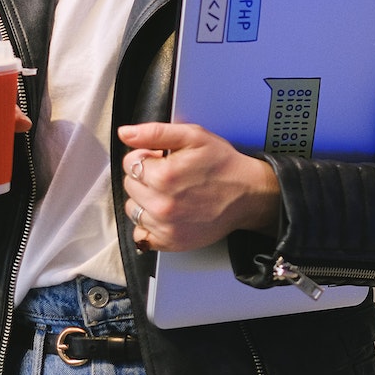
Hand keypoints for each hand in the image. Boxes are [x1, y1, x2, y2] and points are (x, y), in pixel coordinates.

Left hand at [119, 122, 279, 252]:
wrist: (248, 194)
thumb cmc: (223, 165)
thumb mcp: (193, 136)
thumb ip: (155, 133)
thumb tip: (126, 133)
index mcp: (164, 176)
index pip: (130, 162)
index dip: (146, 156)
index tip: (162, 159)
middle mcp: (161, 204)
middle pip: (130, 185)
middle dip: (145, 177)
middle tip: (170, 175)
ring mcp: (165, 226)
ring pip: (133, 209)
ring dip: (145, 200)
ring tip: (169, 193)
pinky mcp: (171, 242)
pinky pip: (142, 235)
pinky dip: (149, 225)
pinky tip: (166, 213)